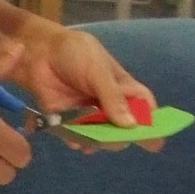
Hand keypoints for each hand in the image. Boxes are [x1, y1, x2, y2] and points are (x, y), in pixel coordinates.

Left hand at [17, 26, 159, 147]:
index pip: (143, 108)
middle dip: (120, 137)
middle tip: (112, 137)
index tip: (154, 142)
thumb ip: (113, 97)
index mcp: (123, 88)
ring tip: (93, 141)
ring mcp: (88, 115)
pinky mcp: (68, 121)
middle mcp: (108, 105)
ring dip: (99, 143)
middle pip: (123, 130)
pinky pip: (77, 138)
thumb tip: (131, 126)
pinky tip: (76, 141)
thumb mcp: (97, 70)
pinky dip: (78, 142)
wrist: (39, 51)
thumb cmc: (75, 53)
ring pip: (101, 137)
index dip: (150, 125)